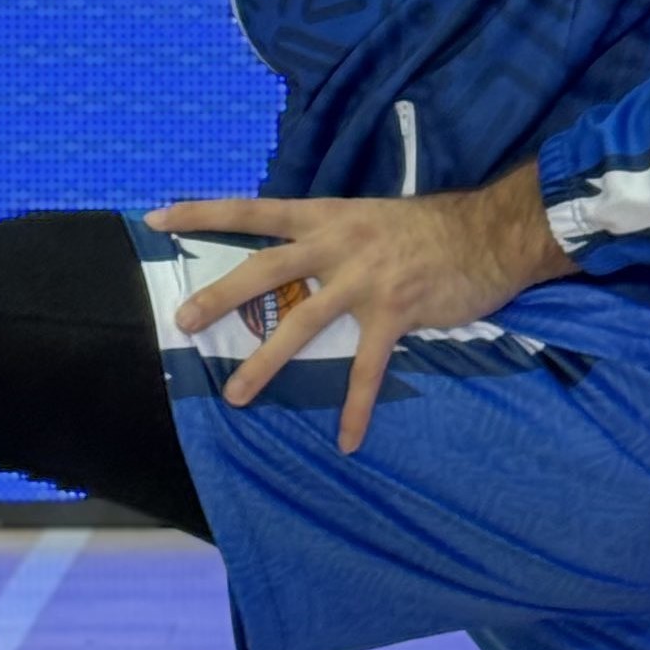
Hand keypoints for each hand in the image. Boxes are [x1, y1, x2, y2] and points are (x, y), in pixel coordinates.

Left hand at [146, 165, 576, 453]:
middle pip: (266, 268)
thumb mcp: (371, 218)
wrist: (491, 231)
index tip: (158, 217)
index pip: (254, 209)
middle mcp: (338, 243)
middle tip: (181, 320)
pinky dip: (356, 406)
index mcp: (327, 216)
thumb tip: (301, 259)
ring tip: (236, 396)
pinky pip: (368, 368)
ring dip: (266, 362)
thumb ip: (334, 237)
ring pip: (303, 322)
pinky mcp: (396, 312)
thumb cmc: (431, 227)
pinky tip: (346, 441)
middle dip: (221, 296)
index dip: (205, 212)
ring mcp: (365, 279)